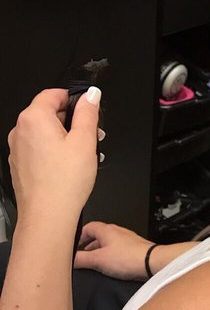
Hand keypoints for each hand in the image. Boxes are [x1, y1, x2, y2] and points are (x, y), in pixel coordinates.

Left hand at [7, 88, 100, 225]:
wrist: (47, 216)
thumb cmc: (63, 183)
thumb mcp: (84, 141)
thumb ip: (88, 112)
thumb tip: (90, 95)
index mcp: (34, 119)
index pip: (53, 93)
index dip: (74, 100)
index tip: (88, 110)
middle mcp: (20, 131)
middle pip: (48, 113)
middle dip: (72, 121)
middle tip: (91, 136)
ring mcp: (18, 149)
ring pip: (44, 132)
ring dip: (65, 137)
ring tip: (83, 154)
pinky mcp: (21, 164)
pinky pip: (39, 148)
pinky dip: (54, 151)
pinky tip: (70, 166)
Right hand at [75, 222, 153, 280]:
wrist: (152, 263)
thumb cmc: (129, 257)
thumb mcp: (98, 260)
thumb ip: (82, 259)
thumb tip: (70, 259)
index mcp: (106, 229)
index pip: (88, 227)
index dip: (79, 237)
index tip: (73, 247)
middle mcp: (117, 232)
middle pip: (98, 236)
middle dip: (88, 247)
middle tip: (82, 258)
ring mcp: (126, 240)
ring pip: (108, 244)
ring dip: (100, 253)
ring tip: (95, 264)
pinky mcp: (134, 249)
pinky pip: (118, 251)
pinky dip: (111, 257)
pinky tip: (111, 267)